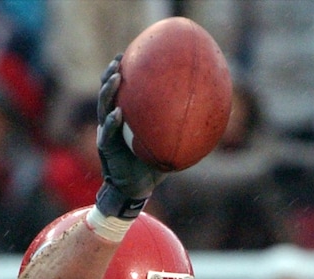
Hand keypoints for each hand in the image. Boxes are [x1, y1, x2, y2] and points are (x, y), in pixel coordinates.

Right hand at [95, 55, 167, 218]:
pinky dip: (112, 123)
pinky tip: (118, 114)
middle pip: (108, 93)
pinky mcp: (106, 150)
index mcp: (125, 118)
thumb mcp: (167, 144)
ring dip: (107, 92)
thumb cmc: (152, 166)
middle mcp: (113, 123)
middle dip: (110, 74)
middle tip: (119, 60)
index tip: (131, 53)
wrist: (136, 190)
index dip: (124, 72)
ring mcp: (107, 135)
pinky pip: (107, 134)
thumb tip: (209, 115)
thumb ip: (179, 128)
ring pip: (103, 109)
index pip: (122, 91)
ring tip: (114, 79)